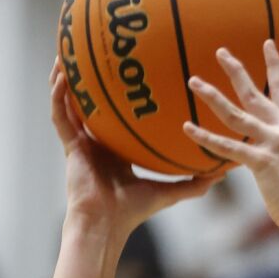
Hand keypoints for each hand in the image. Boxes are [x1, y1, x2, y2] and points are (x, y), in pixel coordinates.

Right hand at [50, 63, 213, 236]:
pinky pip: (60, 114)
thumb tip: (220, 175)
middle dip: (90, 80)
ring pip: (69, 103)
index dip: (121, 97)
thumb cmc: (133, 212)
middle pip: (91, 103)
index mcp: (116, 150)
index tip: (132, 74)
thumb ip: (192, 184)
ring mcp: (80, 142)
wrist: (106, 225)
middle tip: (96, 52)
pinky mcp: (69, 146)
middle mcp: (97, 142)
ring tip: (67, 52)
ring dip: (66, 78)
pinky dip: (59, 94)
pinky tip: (61, 75)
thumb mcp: (167, 192)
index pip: (118, 117)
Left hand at [183, 42, 278, 234]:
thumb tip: (270, 150)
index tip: (267, 44)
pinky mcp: (261, 162)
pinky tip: (189, 128)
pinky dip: (206, 138)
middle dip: (236, 70)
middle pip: (254, 93)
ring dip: (212, 96)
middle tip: (220, 52)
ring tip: (194, 82)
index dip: (274, 65)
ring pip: (236, 114)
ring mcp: (273, 144)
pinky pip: (228, 147)